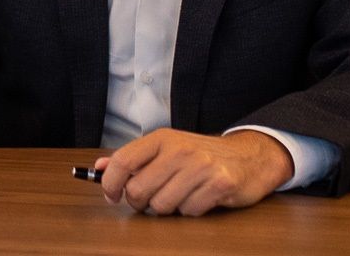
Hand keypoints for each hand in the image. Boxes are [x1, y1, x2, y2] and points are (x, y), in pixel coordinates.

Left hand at [96, 129, 293, 215]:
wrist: (249, 157)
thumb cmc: (201, 155)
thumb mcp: (166, 149)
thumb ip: (134, 158)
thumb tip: (100, 166)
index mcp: (162, 138)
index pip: (123, 161)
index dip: (110, 183)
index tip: (110, 195)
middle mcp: (179, 149)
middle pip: (139, 190)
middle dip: (140, 202)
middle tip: (151, 200)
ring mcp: (201, 166)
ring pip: (162, 206)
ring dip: (167, 208)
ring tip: (180, 195)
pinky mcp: (220, 184)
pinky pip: (189, 212)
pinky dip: (191, 211)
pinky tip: (199, 198)